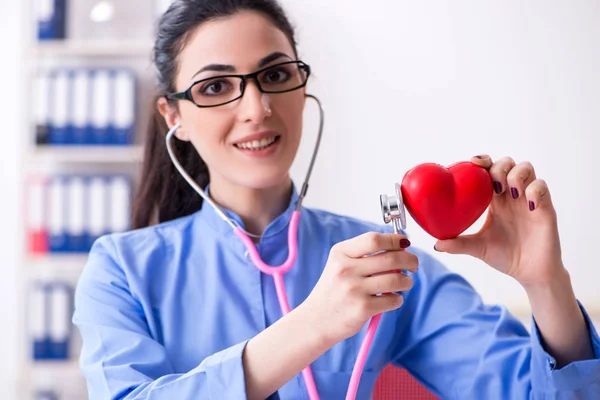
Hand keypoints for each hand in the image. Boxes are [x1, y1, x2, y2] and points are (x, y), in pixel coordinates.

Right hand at [303, 232, 417, 343]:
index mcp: (340, 253)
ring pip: (396, 279)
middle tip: (413, 265)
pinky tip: (391, 299)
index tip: (405, 243)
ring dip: (407, 281)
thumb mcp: (339, 264)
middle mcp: (346, 269)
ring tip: (405, 283)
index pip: (374, 239)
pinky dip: (398, 299)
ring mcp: (354, 289)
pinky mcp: (362, 308)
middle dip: (410, 260)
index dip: (395, 240)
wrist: (316, 320)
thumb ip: (364, 255)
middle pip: (391, 258)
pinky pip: (393, 300)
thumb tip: (400, 248)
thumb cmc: (333, 291)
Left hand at [434, 154, 564, 287]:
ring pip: (526, 168)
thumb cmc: (505, 256)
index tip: (473, 162)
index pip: (489, 171)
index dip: (483, 161)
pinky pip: (542, 187)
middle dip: (499, 166)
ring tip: (510, 192)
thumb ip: (458, 244)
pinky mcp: (545, 208)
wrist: (530, 273)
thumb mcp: (478, 248)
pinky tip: (527, 204)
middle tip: (494, 183)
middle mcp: (511, 195)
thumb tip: (436, 245)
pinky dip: (534, 190)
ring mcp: (529, 199)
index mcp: (494, 200)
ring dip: (516, 174)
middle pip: (508, 164)